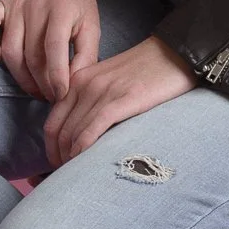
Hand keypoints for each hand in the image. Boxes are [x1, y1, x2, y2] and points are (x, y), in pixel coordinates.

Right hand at [0, 0, 100, 101]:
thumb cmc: (77, 6)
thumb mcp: (91, 27)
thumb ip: (87, 54)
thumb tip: (74, 83)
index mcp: (62, 10)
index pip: (55, 46)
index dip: (57, 75)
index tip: (61, 94)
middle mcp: (35, 7)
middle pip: (31, 54)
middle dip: (41, 82)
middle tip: (50, 97)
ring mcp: (15, 6)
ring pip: (10, 50)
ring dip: (21, 76)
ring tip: (35, 90)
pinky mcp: (1, 6)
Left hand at [42, 36, 197, 167]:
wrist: (176, 53)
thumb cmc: (149, 70)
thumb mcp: (111, 80)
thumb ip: (94, 99)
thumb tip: (86, 131)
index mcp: (79, 79)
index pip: (53, 121)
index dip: (52, 148)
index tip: (60, 163)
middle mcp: (84, 84)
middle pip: (59, 131)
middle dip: (59, 157)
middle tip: (67, 175)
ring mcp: (100, 92)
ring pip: (73, 133)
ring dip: (71, 158)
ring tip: (78, 175)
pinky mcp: (119, 101)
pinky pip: (91, 130)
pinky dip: (83, 149)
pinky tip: (85, 162)